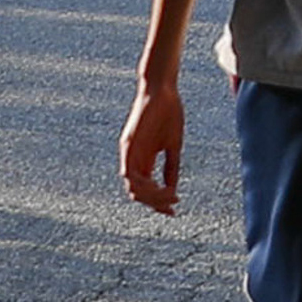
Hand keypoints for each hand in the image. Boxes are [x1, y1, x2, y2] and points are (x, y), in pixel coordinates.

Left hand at [120, 80, 184, 211]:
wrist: (162, 89)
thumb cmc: (169, 113)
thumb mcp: (173, 145)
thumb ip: (171, 167)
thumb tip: (172, 189)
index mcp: (143, 159)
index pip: (145, 189)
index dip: (158, 203)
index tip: (173, 212)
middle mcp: (133, 159)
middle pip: (138, 192)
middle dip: (155, 203)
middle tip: (173, 204)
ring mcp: (129, 153)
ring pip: (133, 187)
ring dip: (151, 196)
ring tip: (170, 196)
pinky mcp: (128, 146)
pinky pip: (130, 173)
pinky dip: (144, 185)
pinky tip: (160, 187)